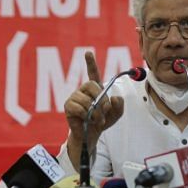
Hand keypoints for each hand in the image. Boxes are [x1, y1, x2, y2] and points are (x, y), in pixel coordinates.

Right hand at [64, 51, 123, 169]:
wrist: (92, 135)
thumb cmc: (103, 121)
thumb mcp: (117, 113)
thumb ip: (119, 105)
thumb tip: (114, 97)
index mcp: (95, 88)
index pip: (92, 72)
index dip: (90, 62)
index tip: (88, 52)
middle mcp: (83, 90)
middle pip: (91, 84)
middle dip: (101, 98)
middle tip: (105, 110)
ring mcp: (74, 97)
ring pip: (86, 99)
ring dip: (95, 112)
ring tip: (96, 119)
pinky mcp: (68, 106)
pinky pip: (78, 107)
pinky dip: (86, 115)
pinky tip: (86, 119)